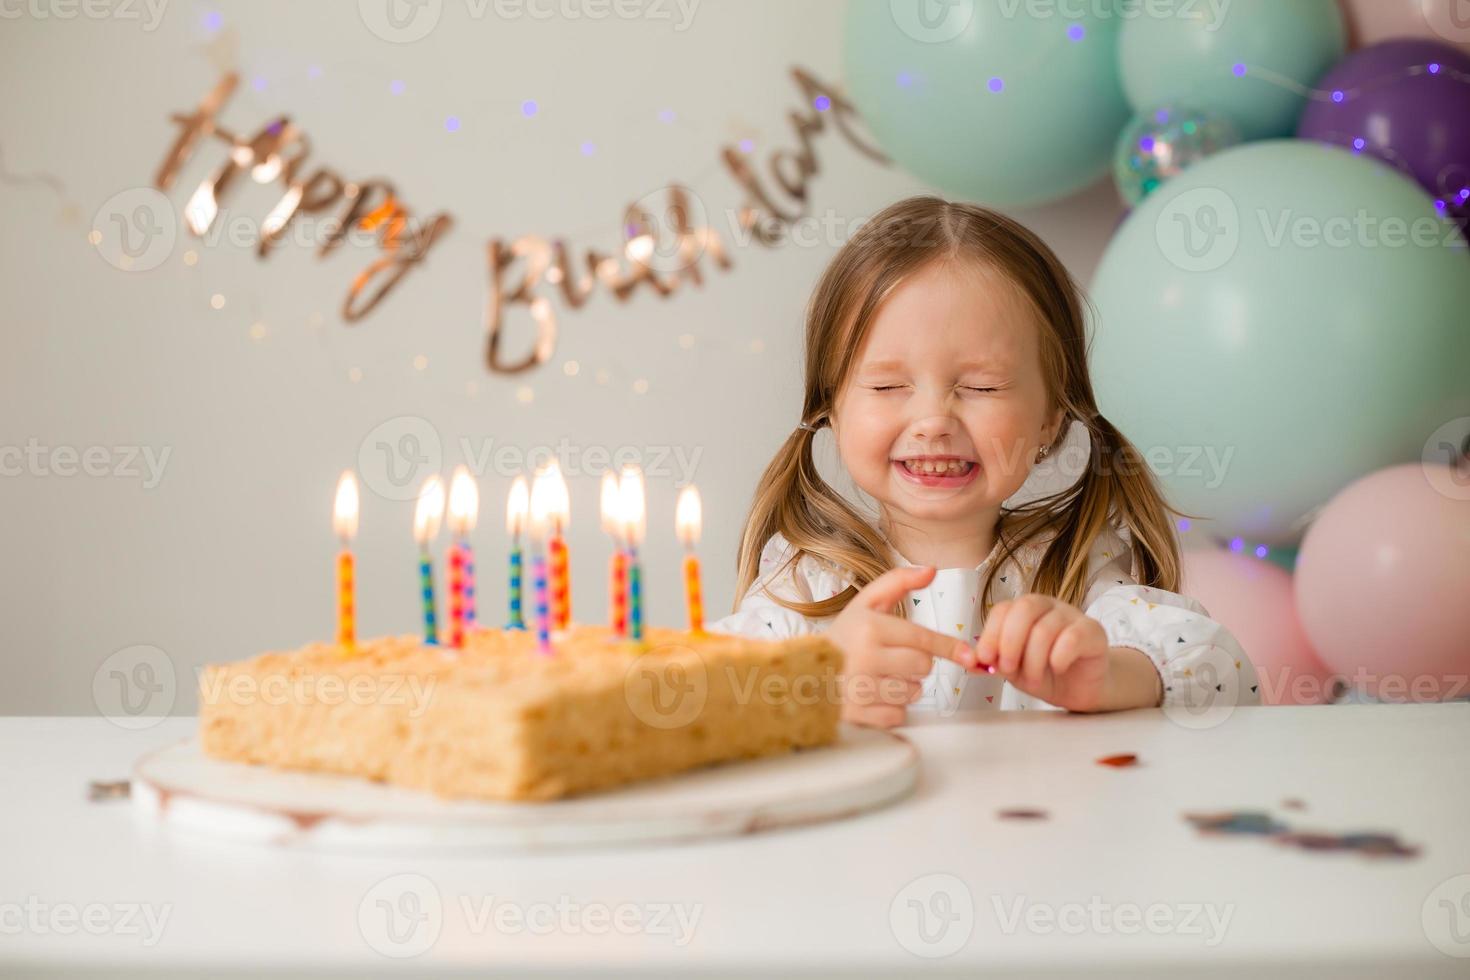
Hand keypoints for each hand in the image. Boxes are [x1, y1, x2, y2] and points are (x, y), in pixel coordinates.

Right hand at [830, 565, 980, 728]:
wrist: (802, 670)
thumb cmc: (842, 637)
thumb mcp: (865, 603)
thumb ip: (898, 582)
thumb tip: (932, 570)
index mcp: (870, 628)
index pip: (923, 639)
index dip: (949, 647)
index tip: (967, 655)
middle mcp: (865, 658)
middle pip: (923, 667)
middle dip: (914, 664)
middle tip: (892, 659)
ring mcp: (860, 689)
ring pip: (912, 692)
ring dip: (903, 687)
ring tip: (878, 677)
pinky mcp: (857, 714)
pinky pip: (897, 715)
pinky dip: (890, 708)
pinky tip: (872, 696)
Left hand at [974, 593, 1113, 711]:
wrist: (1080, 689)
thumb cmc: (1045, 673)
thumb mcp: (1012, 669)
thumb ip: (991, 661)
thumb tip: (969, 660)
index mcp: (1024, 611)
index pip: (1003, 609)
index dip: (991, 634)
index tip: (985, 659)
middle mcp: (1048, 607)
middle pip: (1024, 609)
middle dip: (1009, 642)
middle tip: (1008, 669)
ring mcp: (1072, 616)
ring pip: (1045, 629)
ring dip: (1033, 661)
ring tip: (1033, 681)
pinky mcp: (1093, 632)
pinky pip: (1072, 639)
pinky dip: (1058, 658)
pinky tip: (1057, 669)